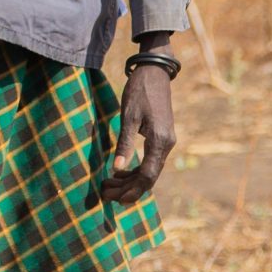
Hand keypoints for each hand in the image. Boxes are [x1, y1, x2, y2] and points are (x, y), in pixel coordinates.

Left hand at [102, 63, 176, 205]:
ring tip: (108, 186)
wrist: (155, 72)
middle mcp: (166, 144)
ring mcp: (166, 142)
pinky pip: (150, 161)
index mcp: (160, 141)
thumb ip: (124, 143)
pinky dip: (135, 170)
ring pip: (149, 171)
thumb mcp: (128, 116)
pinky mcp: (161, 138)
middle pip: (149, 177)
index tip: (116, 199)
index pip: (147, 175)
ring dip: (130, 181)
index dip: (132, 190)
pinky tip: (119, 172)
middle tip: (106, 195)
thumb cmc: (140, 91)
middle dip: (128, 189)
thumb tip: (116, 169)